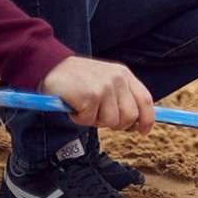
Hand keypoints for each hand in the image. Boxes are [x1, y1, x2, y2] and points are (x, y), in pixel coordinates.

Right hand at [39, 56, 154, 133]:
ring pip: (110, 122)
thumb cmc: (77, 78)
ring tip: (83, 106)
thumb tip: (134, 121)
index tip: (143, 131)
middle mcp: (118, 79)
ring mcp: (105, 87)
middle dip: (115, 124)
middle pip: (130, 116)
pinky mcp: (91, 96)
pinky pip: (89, 121)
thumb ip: (120, 96)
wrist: (50, 66)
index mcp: (124, 75)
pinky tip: (73, 104)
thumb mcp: (105, 80)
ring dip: (93, 120)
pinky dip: (78, 118)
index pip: (145, 100)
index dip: (147, 119)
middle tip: (97, 116)